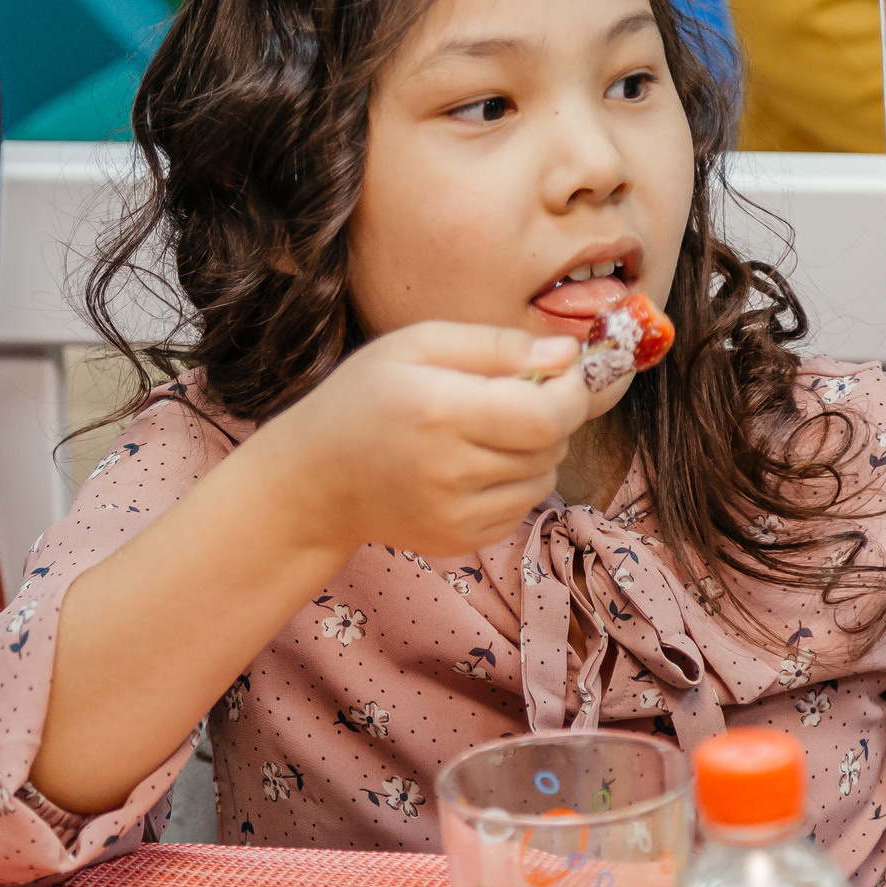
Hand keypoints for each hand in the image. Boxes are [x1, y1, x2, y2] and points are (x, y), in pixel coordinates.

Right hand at [250, 322, 589, 557]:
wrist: (314, 480)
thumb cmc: (363, 398)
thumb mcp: (417, 345)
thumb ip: (495, 345)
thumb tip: (566, 354)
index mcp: (440, 411)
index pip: (547, 415)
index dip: (571, 392)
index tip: (562, 372)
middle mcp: (450, 470)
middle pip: (551, 447)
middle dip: (552, 415)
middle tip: (518, 395)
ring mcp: (455, 514)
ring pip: (543, 479)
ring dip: (535, 451)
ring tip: (490, 430)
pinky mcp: (459, 541)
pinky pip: (521, 509)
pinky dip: (514, 484)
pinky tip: (476, 465)